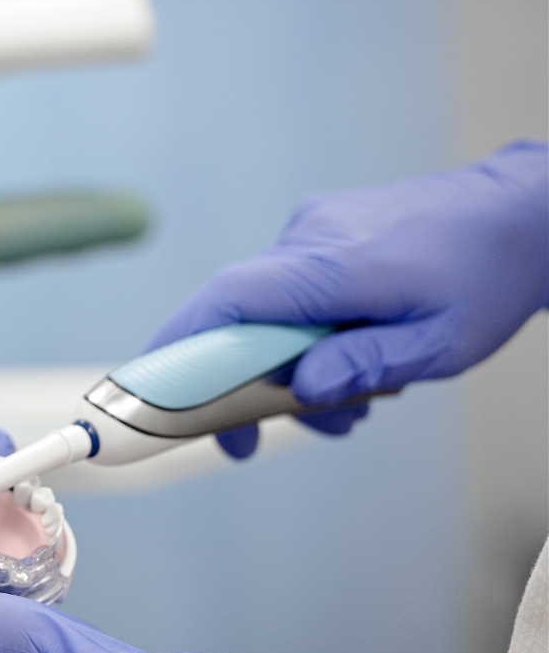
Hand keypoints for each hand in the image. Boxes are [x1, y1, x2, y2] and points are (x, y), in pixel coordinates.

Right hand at [150, 140, 548, 457]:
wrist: (524, 212)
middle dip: (231, 382)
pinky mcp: (322, 234)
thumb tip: (302, 389)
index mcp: (332, 266)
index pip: (228, 302)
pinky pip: (285, 291)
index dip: (176, 345)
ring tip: (342, 406)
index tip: (142, 391)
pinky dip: (298, 333)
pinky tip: (345, 360)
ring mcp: (312, 231)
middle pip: (235, 315)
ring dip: (280, 364)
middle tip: (241, 440)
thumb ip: (364, 365)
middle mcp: (308, 239)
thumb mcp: (438, 342)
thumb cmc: (487, 277)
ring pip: (263, 309)